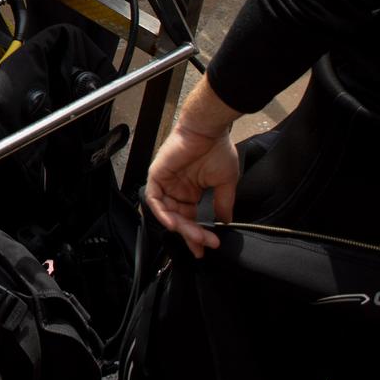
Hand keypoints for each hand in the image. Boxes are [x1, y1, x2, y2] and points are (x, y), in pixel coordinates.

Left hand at [144, 119, 241, 258]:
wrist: (208, 130)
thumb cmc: (217, 150)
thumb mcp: (225, 182)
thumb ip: (222, 204)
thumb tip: (225, 223)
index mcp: (192, 191)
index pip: (191, 219)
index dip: (197, 235)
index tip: (207, 248)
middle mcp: (177, 189)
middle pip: (180, 219)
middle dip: (192, 235)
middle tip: (205, 244)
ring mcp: (166, 183)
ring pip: (168, 213)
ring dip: (181, 227)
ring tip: (196, 237)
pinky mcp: (156, 175)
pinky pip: (154, 199)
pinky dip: (162, 213)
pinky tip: (174, 224)